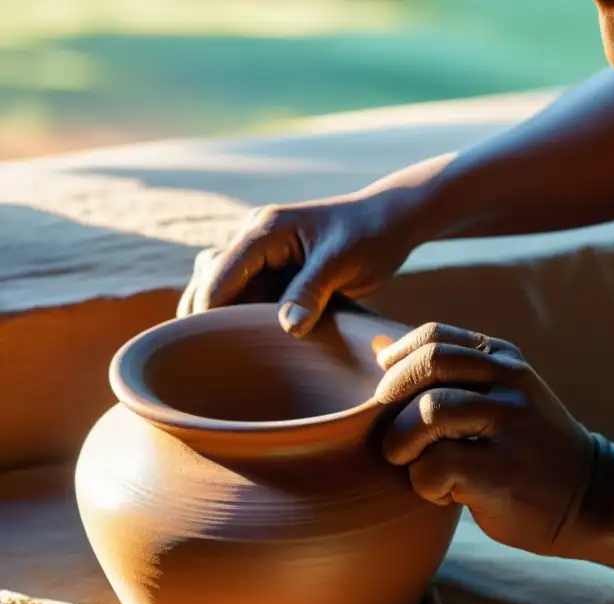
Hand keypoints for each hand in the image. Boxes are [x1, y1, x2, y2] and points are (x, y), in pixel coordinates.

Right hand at [177, 189, 422, 335]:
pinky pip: (250, 296)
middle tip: (214, 358)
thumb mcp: (341, 262)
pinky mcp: (277, 270)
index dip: (209, 312)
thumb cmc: (370, 235)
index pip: (217, 275)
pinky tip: (255, 345)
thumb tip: (288, 327)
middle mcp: (255, 239)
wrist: (391, 222)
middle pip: (209, 281)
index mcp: (264, 230)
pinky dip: (248, 317)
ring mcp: (264, 255)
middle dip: (208, 316)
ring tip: (232, 355)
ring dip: (226, 317)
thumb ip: (311, 291)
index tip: (209, 349)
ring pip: (225, 289)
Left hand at [375, 323, 596, 555]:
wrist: (591, 497)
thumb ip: (446, 373)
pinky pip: (436, 466)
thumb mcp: (500, 396)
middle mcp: (511, 383)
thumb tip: (377, 348)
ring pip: (429, 413)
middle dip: (391, 399)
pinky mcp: (504, 471)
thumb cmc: (528, 447)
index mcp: (505, 360)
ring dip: (403, 444)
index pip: (434, 337)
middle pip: (428, 365)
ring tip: (414, 465)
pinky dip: (425, 485)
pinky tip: (445, 493)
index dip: (398, 363)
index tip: (387, 394)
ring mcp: (512, 425)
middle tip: (391, 435)